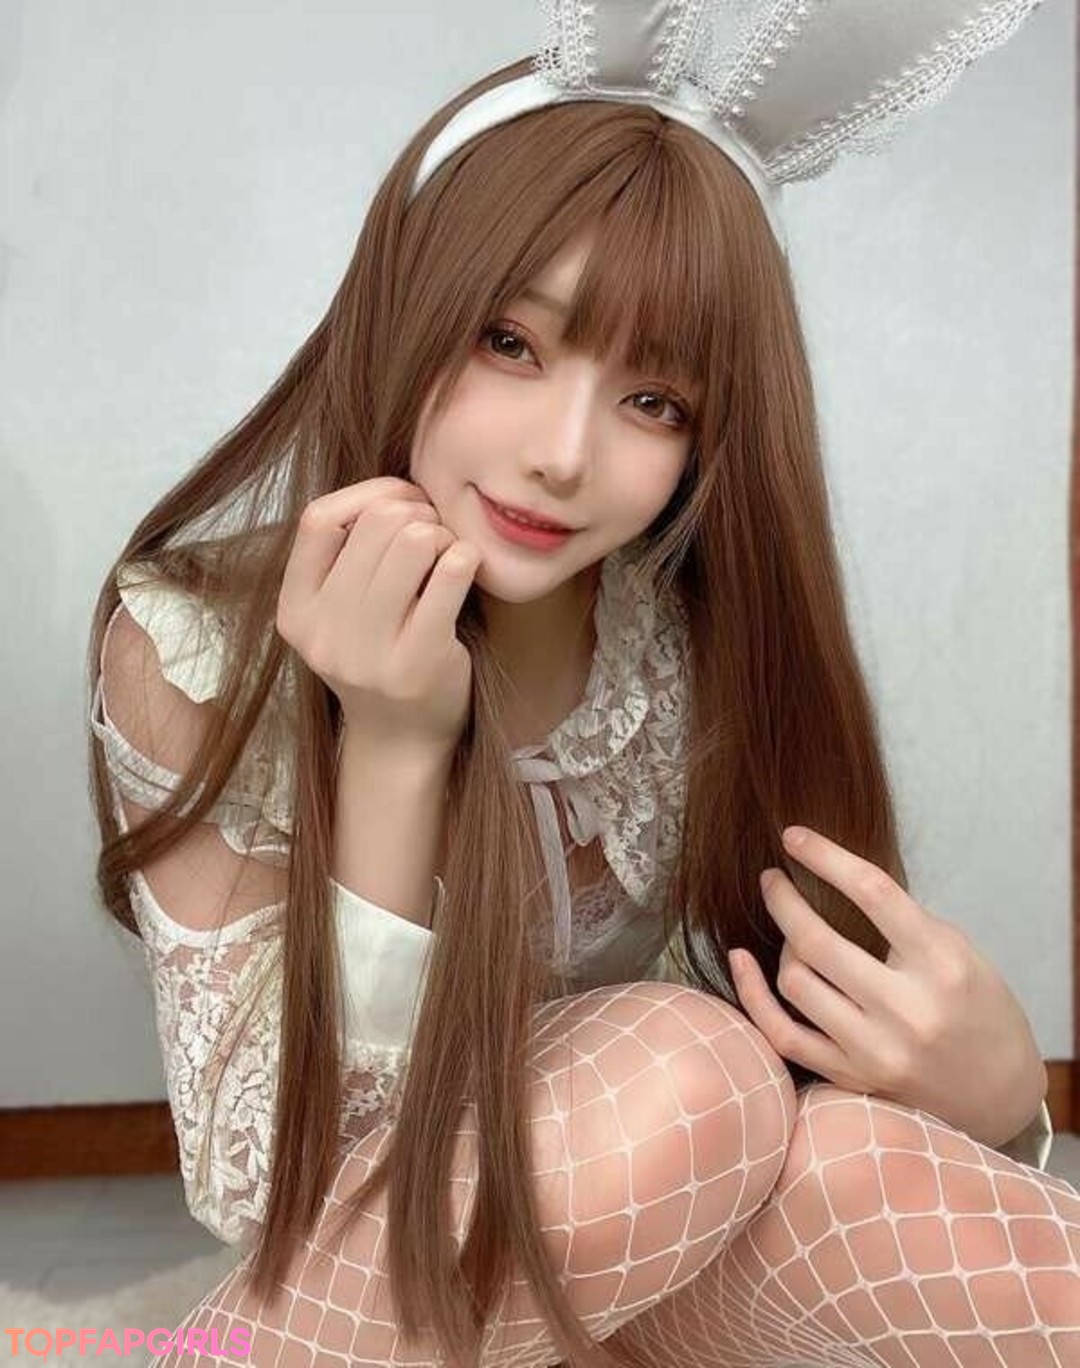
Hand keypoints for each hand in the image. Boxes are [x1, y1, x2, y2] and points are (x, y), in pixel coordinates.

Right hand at [276, 476, 481, 752]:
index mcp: (294, 611)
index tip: (401, 504)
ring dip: (441, 534)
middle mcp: (323, 633)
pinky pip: (449, 574)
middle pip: (374, 524)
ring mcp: (368, 653)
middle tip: (435, 532)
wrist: (402, 739)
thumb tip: (397, 489)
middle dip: (416, 513)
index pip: (318, 518)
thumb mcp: (339, 610)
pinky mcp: (419, 663)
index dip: (367, 496)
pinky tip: (466, 567)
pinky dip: (465, 557)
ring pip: (412, 541)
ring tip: (448, 553)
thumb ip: (347, 555)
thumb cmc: (379, 655)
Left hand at [729, 825, 1047, 1147]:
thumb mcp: (962, 952)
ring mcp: (875, 1050)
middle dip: (783, 899)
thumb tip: (833, 879)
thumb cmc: (979, 1010)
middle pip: (818, 941)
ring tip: (793, 932)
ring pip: (795, 982)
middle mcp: (907, 1009)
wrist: (999, 1094)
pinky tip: (742, 961)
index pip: (872, 892)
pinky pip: (781, 1033)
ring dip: (783, 945)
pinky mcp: (852, 1078)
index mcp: (942, 964)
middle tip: (772, 880)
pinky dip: (753, 994)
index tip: (793, 837)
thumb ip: (903, 923)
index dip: (825, 856)